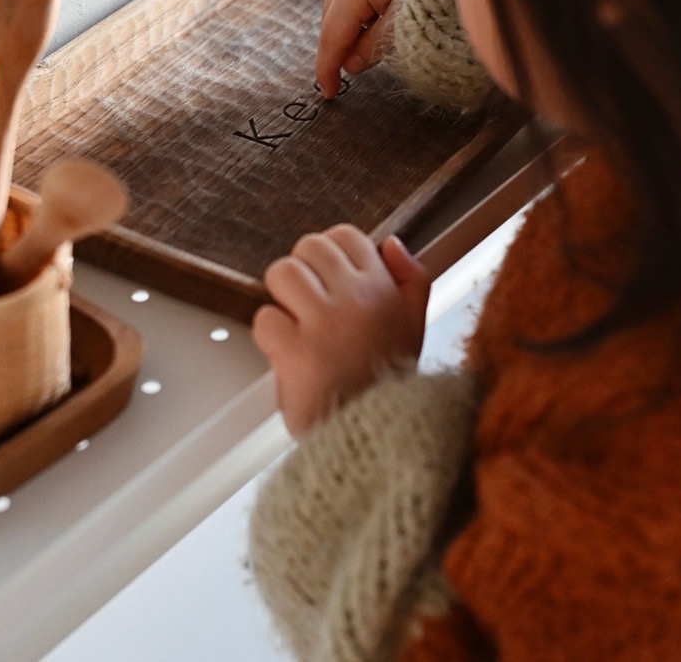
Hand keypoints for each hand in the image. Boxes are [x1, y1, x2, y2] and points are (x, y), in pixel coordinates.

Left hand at [252, 226, 430, 437]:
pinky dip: (269, 337)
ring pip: (282, 273)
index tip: (327, 279)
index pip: (346, 236)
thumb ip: (411, 281)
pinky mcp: (296, 352)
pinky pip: (265, 319)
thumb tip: (391, 244)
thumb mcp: (415, 330)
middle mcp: (357, 300)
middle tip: (307, 304)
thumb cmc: (390, 388)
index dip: (329, 253)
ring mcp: (325, 324)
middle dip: (301, 274)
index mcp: (384, 290)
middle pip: (309, 247)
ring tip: (294, 324)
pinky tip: (287, 353)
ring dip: (281, 299)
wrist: (377, 444)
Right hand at [315, 0, 433, 99]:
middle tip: (345, 78)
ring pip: (339, 5)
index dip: (327, 68)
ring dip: (347, 29)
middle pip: (331, 20)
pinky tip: (372, 23)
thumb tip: (352, 65)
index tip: (327, 92)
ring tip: (362, 52)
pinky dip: (355, 11)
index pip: (332, 36)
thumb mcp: (407, 19)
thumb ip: (376, 45)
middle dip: (337, 49)